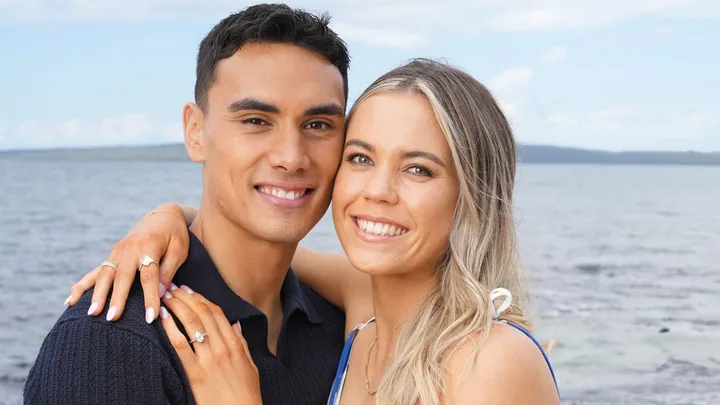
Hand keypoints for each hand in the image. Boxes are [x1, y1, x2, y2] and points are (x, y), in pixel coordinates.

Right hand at [67, 204, 189, 322]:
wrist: (162, 217)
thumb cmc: (175, 236)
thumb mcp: (179, 251)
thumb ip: (168, 271)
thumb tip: (160, 294)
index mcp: (149, 245)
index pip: (149, 275)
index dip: (150, 297)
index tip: (150, 317)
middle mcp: (129, 248)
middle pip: (122, 276)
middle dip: (116, 298)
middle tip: (112, 318)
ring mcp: (117, 251)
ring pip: (104, 274)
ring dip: (97, 294)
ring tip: (92, 314)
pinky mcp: (111, 256)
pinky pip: (94, 272)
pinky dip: (82, 286)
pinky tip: (71, 301)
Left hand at [160, 284, 261, 404]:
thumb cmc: (246, 395)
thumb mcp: (251, 366)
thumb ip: (242, 343)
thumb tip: (236, 325)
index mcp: (236, 344)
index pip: (217, 313)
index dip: (201, 299)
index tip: (189, 290)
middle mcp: (223, 347)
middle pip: (203, 313)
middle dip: (186, 297)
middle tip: (173, 287)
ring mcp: (209, 359)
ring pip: (192, 324)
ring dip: (176, 306)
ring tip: (165, 296)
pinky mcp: (196, 373)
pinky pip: (181, 346)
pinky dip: (171, 329)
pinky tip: (162, 318)